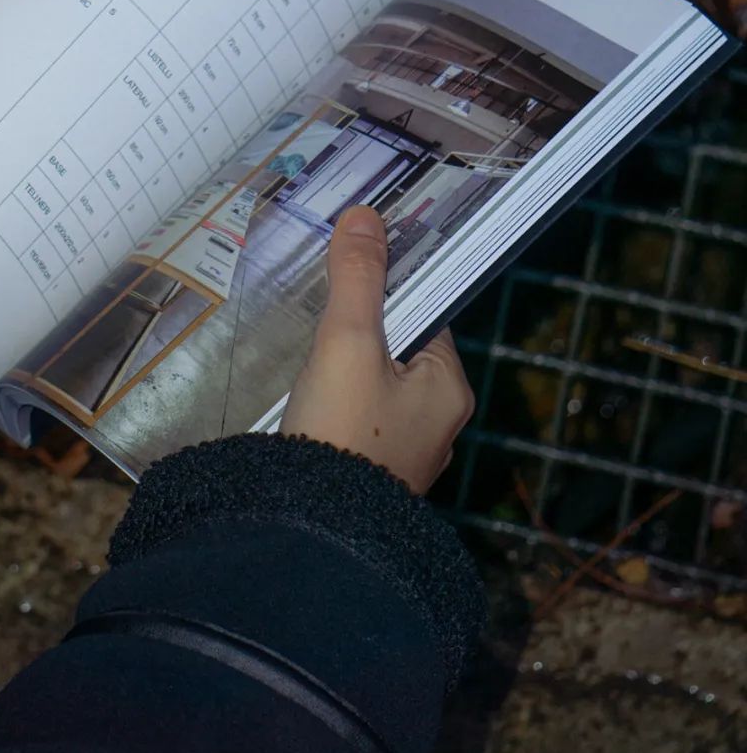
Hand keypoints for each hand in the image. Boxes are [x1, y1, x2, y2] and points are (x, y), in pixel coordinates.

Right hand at [281, 205, 473, 493]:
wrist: (312, 535)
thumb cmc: (342, 432)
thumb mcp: (348, 342)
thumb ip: (357, 279)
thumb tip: (365, 217)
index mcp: (448, 387)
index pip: (426, 312)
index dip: (390, 284)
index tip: (354, 262)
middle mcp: (437, 422)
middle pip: (398, 348)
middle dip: (360, 327)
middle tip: (319, 303)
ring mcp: (404, 453)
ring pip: (375, 385)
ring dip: (344, 366)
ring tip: (306, 349)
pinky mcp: (369, 476)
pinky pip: (357, 419)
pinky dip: (334, 402)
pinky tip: (304, 397)